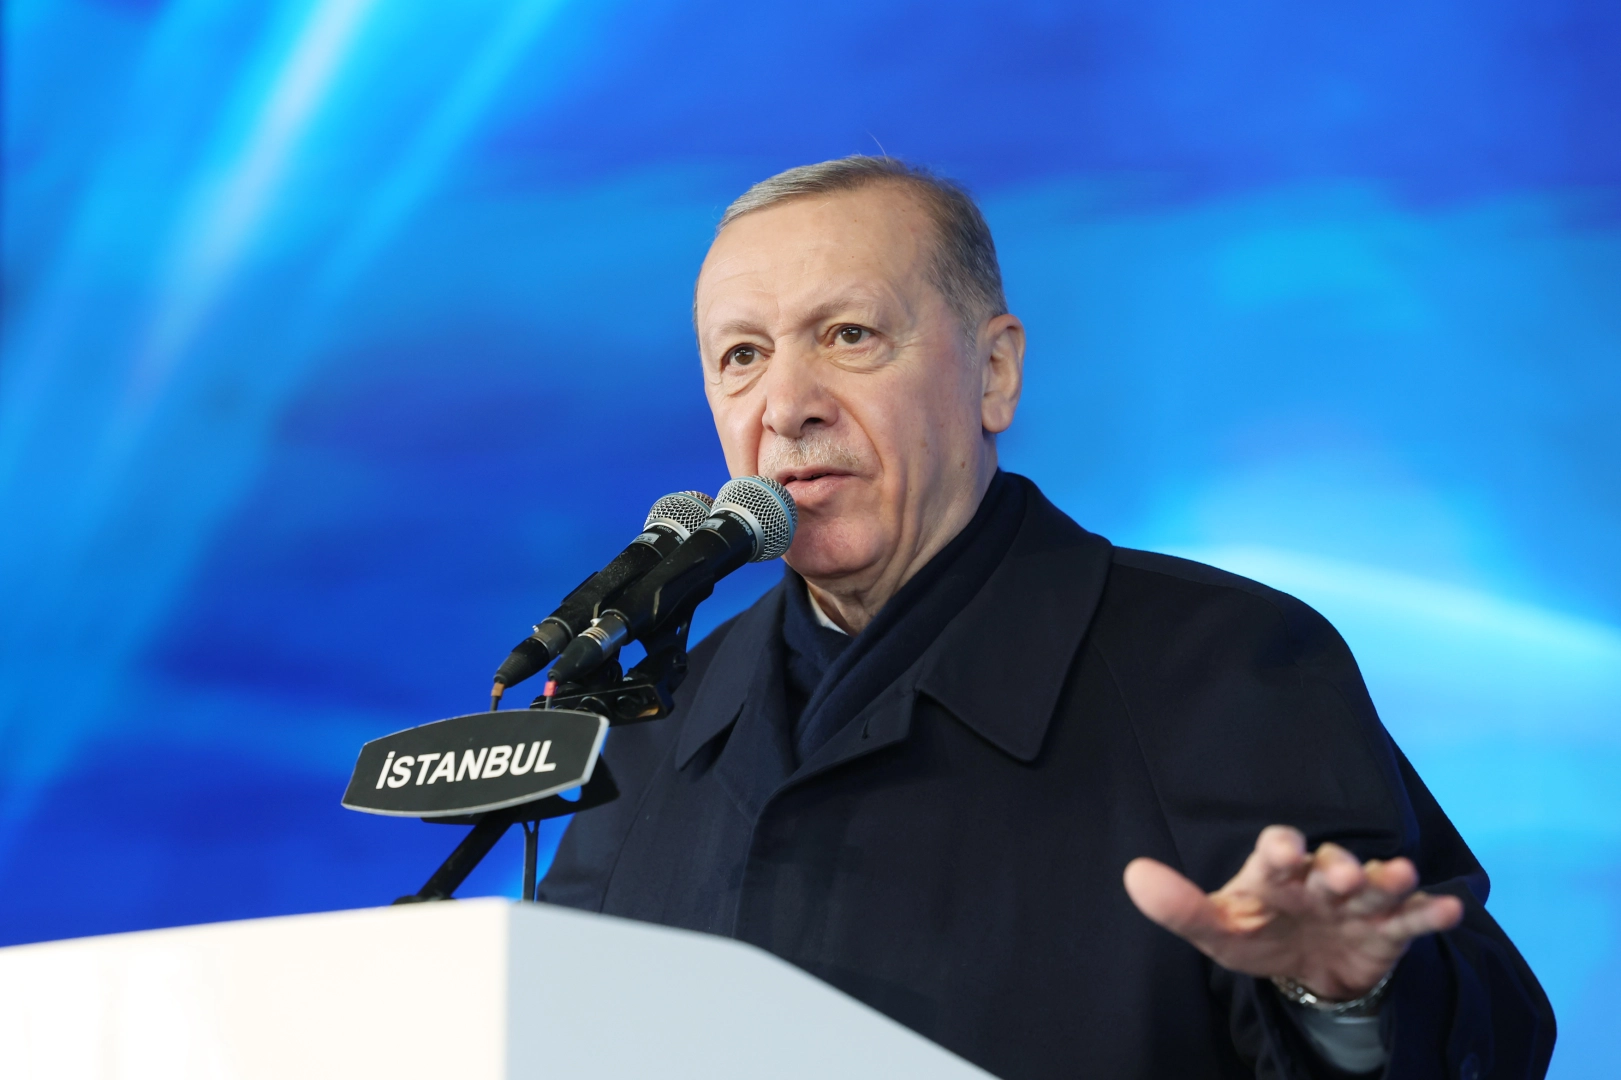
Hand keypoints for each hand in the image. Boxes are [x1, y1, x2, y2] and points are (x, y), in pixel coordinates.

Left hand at [1123, 825, 1463, 1000]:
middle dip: (1337, 868)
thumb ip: (1178, 908)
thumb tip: (1132, 875)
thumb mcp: (1217, 930)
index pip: (1277, 852)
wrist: (1306, 968)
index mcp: (1274, 874)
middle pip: (1331, 866)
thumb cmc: (1258, 933)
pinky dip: (1430, 914)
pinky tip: (1450, 909)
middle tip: (1340, 876)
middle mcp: (1319, 879)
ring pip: (1375, 887)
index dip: (1280, 848)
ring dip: (1388, 880)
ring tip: (1399, 876)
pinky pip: (1412, 919)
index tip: (1284, 848)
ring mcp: (1358, 903)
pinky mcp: (1390, 930)